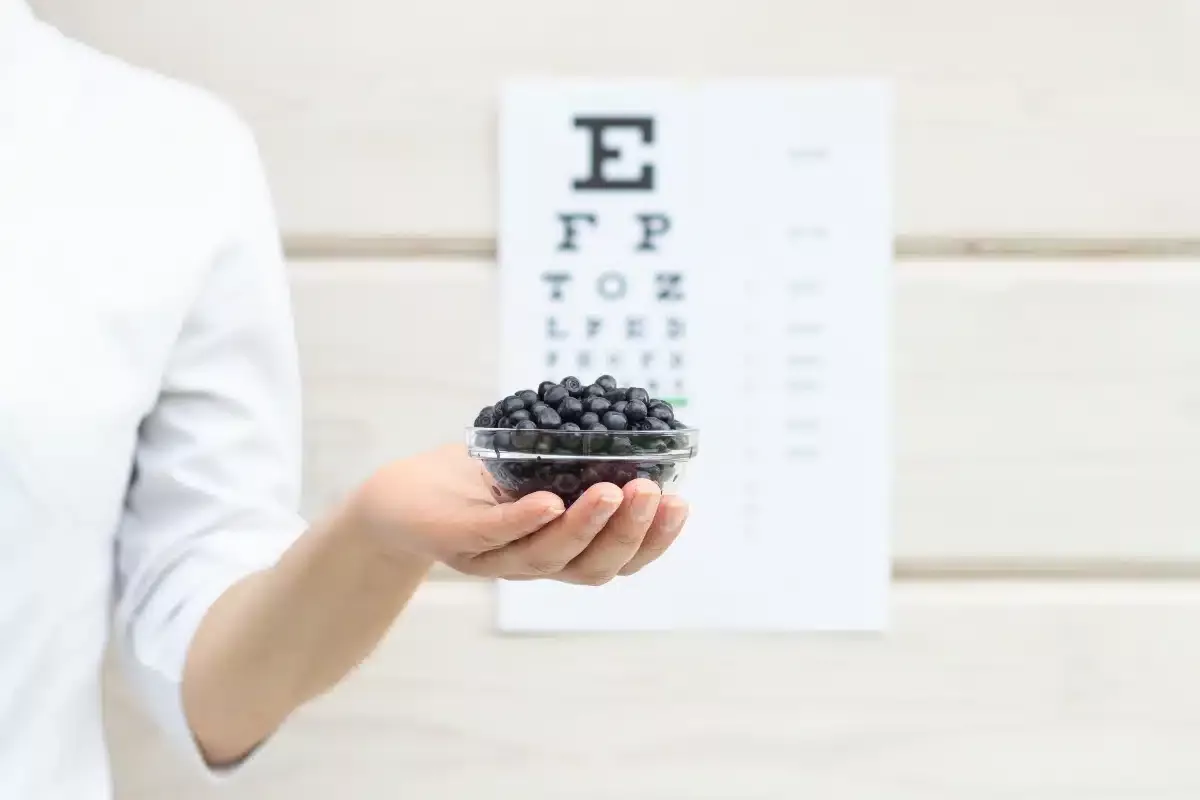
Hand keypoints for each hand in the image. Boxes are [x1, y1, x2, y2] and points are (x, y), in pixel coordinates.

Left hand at [350, 444, 689, 583]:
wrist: (396, 501)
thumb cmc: (471, 482)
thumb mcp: (533, 469)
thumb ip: (575, 461)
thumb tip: (633, 420)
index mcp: (559, 551)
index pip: (618, 561)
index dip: (653, 542)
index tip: (680, 505)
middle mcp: (531, 563)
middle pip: (591, 567)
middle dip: (629, 532)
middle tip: (652, 494)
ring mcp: (491, 557)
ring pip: (546, 557)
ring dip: (585, 527)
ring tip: (613, 491)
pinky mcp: (453, 540)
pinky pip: (493, 534)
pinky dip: (523, 520)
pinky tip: (548, 501)